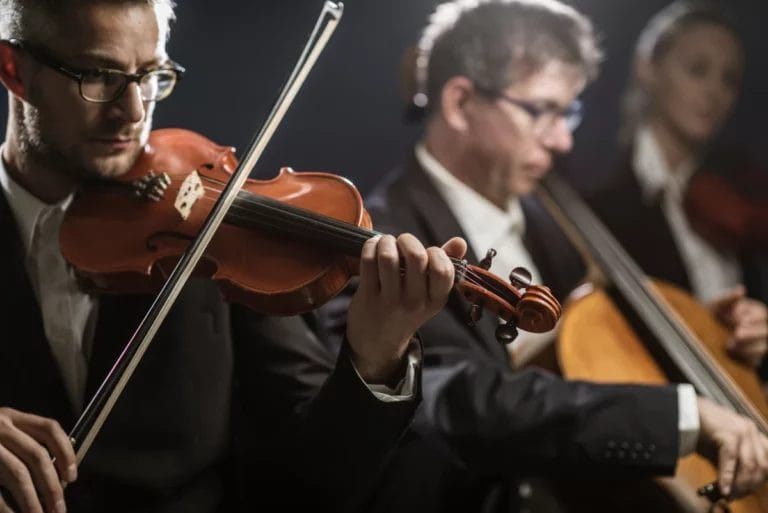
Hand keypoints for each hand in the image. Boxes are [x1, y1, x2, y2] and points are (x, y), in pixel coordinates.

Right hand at [0, 408, 75, 512]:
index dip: (66, 452)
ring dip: (33, 501)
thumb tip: (57, 475)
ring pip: (18, 474)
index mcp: (11, 417)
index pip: (49, 428)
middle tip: (59, 508)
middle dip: (52, 486)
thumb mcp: (0, 434)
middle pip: (36, 456)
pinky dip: (8, 507)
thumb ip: (23, 445)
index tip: (72, 476)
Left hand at [346, 233, 466, 384]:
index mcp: (436, 300)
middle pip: (416, 257)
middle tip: (402, 242)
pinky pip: (368, 262)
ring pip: (388, 257)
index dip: (436, 253)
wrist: (378, 341)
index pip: (443, 271)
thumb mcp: (430, 295)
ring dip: (386, 241)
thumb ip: (445, 266)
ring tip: (386, 243)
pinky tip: (373, 247)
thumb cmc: (407, 309)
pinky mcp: (368, 297)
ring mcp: (390, 301)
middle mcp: (415, 302)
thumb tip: (460, 241)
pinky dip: (370, 247)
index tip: (427, 251)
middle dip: (408, 240)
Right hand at [696, 397, 767, 497]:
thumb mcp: (722, 445)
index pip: (766, 461)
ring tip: (730, 494)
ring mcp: (742, 430)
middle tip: (738, 495)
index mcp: (752, 432)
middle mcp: (751, 430)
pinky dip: (727, 477)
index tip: (748, 491)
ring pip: (750, 465)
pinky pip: (732, 460)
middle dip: (750, 485)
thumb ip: (732, 461)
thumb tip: (735, 484)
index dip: (760, 479)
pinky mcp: (729, 433)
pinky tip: (723, 487)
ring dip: (740, 484)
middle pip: (762, 466)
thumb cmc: (700, 427)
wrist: (684, 410)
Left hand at [710, 285, 767, 367]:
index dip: (751, 318)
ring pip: (762, 347)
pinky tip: (732, 354)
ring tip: (730, 345)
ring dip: (748, 347)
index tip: (740, 321)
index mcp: (753, 313)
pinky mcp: (751, 358)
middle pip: (765, 331)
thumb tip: (741, 289)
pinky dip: (744, 357)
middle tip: (737, 334)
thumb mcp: (715, 306)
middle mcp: (759, 328)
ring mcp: (757, 344)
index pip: (761, 315)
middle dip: (751, 333)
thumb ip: (728, 298)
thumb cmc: (710, 316)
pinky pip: (754, 359)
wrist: (697, 333)